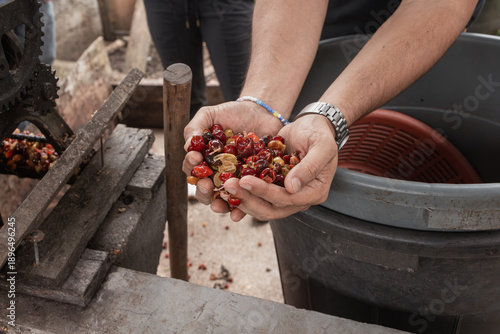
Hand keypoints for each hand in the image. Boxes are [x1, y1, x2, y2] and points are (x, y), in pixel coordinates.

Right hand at [183, 101, 283, 218]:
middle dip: (203, 190)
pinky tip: (238, 214)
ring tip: (218, 204)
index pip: (192, 169)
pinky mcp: (254, 185)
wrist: (262, 113)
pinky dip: (241, 210)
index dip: (191, 166)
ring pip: (224, 199)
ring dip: (219, 204)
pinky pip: (247, 201)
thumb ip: (195, 127)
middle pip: (205, 190)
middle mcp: (218, 174)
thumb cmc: (233, 113)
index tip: (195, 157)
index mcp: (204, 160)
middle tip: (206, 183)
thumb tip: (187, 146)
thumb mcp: (210, 115)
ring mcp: (236, 181)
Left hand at [223, 114, 337, 220]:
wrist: (312, 126)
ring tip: (225, 185)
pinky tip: (225, 184)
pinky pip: (256, 196)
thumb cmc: (319, 134)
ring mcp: (285, 195)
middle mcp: (299, 198)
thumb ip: (310, 167)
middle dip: (248, 199)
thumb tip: (292, 188)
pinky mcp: (273, 188)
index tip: (246, 180)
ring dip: (242, 199)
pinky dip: (242, 193)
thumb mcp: (321, 146)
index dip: (265, 192)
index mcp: (315, 192)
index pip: (288, 199)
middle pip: (271, 209)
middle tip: (229, 185)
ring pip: (261, 206)